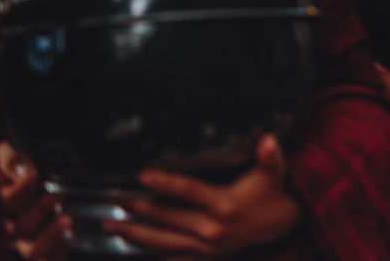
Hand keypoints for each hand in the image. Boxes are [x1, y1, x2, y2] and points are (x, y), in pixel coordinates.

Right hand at [0, 140, 71, 260]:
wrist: (22, 173)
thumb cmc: (13, 164)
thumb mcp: (7, 154)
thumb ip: (10, 160)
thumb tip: (21, 170)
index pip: (3, 203)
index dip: (19, 191)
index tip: (34, 176)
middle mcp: (4, 225)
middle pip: (18, 227)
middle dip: (39, 210)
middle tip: (57, 194)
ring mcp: (21, 239)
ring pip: (31, 247)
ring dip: (49, 236)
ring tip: (66, 220)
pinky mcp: (37, 246)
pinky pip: (44, 257)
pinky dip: (54, 254)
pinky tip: (64, 248)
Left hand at [104, 134, 298, 258]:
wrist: (278, 225)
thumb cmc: (270, 192)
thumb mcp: (273, 172)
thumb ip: (270, 157)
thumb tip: (268, 139)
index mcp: (225, 204)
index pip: (189, 191)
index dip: (165, 183)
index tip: (142, 176)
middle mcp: (213, 228)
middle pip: (169, 217)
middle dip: (140, 209)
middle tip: (116, 201)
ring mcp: (206, 246)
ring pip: (164, 240)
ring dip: (136, 233)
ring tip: (112, 225)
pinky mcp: (204, 256)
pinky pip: (173, 256)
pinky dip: (152, 252)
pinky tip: (132, 246)